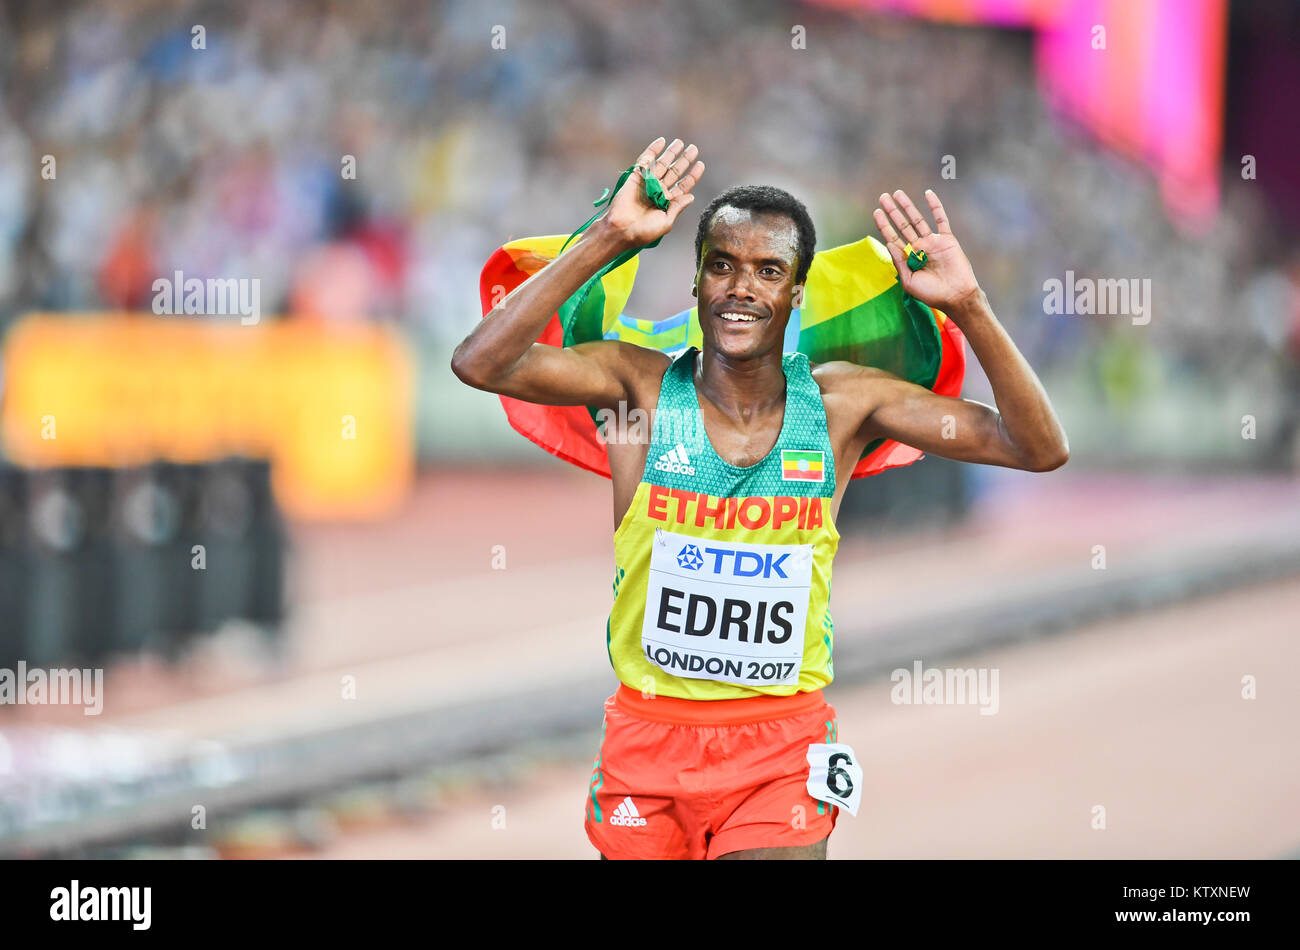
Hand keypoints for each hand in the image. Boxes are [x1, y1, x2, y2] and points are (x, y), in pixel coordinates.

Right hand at [601, 137, 704, 249]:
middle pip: (675, 172)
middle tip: (694, 149)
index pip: (683, 186)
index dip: (692, 175)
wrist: (621, 229)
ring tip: (680, 143)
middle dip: (684, 160)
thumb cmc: (644, 231)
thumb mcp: (666, 222)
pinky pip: (645, 161)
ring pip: (662, 164)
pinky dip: (653, 151)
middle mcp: (658, 191)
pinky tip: (661, 141)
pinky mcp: (635, 177)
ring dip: (671, 153)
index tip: (700, 164)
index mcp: (667, 202)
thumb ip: (678, 207)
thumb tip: (691, 196)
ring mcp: (647, 183)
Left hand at [873, 189, 980, 313]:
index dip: (884, 225)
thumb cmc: (931, 294)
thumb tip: (888, 243)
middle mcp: (919, 248)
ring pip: (918, 219)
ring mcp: (932, 242)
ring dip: (908, 206)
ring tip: (897, 193)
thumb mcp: (909, 282)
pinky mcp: (947, 239)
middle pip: (903, 225)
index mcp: (908, 258)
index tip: (876, 212)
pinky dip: (935, 206)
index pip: (893, 238)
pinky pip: (940, 219)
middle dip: (893, 211)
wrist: (956, 296)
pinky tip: (928, 194)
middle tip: (883, 197)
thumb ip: (899, 263)